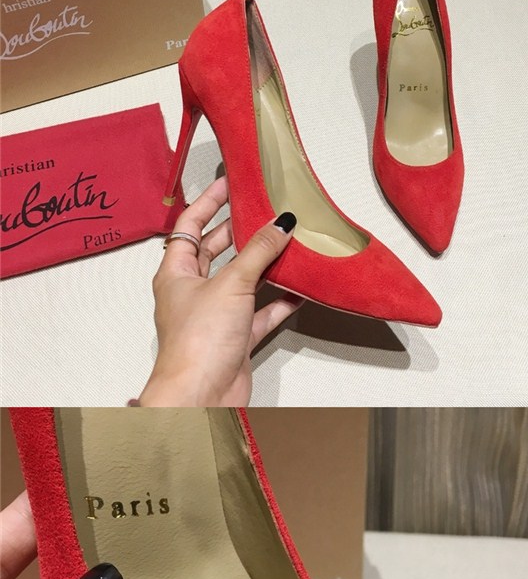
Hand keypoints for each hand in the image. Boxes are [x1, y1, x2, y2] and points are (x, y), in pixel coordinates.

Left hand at [140, 177, 293, 415]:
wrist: (201, 396)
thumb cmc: (198, 341)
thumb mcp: (231, 283)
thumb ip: (258, 252)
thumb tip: (281, 223)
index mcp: (176, 272)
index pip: (190, 225)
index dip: (209, 201)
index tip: (230, 182)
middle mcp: (193, 291)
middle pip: (216, 250)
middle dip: (240, 230)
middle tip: (264, 209)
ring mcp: (215, 316)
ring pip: (242, 280)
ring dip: (264, 263)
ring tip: (287, 240)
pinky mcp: (235, 339)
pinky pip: (260, 313)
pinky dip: (279, 300)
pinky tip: (300, 288)